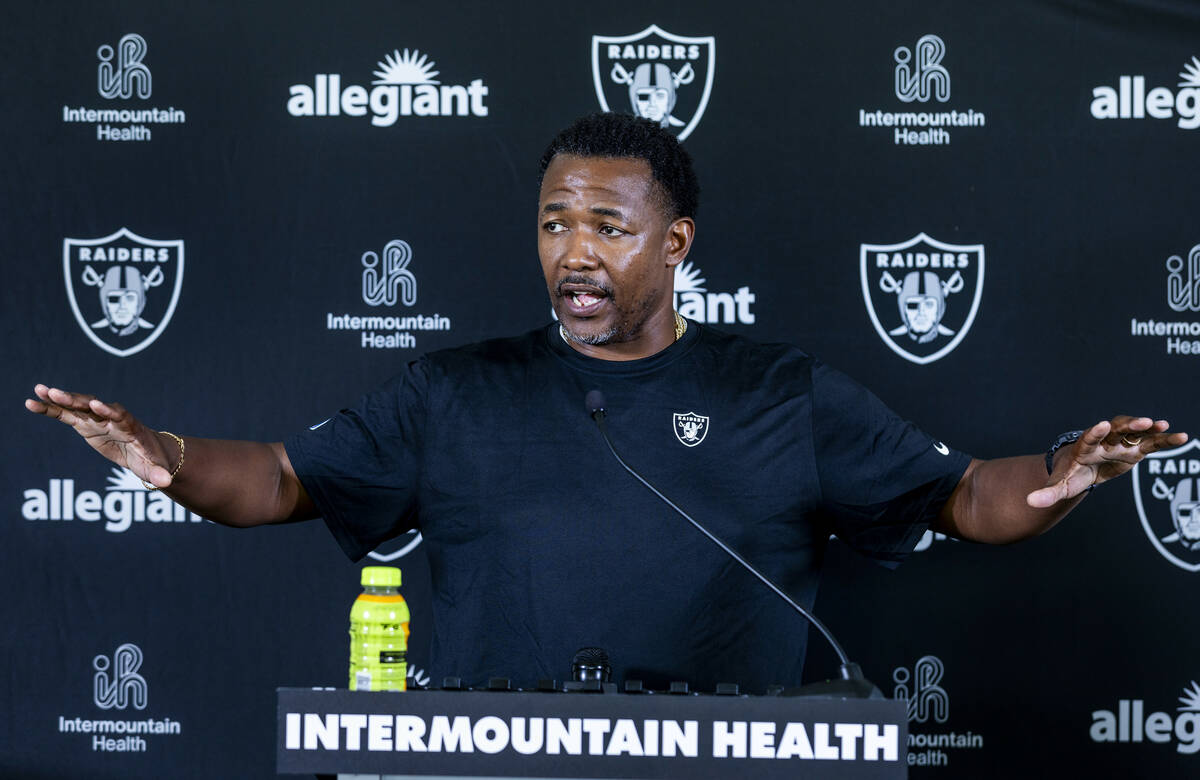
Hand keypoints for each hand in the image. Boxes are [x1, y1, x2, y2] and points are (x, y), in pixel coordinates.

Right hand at [24, 384, 177, 488]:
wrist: (147, 450)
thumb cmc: (152, 459)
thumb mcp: (155, 468)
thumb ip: (158, 474)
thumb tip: (166, 482)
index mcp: (130, 427)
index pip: (119, 416)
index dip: (108, 411)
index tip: (96, 405)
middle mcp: (112, 418)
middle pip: (94, 406)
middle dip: (77, 400)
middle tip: (57, 393)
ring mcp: (97, 419)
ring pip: (78, 406)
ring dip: (60, 399)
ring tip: (39, 390)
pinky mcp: (85, 424)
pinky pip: (66, 415)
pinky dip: (51, 409)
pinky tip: (32, 403)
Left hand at [1026, 416, 1188, 507]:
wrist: (1082, 466)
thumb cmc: (1070, 473)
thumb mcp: (1060, 485)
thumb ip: (1048, 493)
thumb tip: (1030, 502)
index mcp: (1084, 447)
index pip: (1089, 438)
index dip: (1095, 432)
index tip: (1100, 425)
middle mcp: (1104, 440)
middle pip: (1116, 429)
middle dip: (1128, 425)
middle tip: (1142, 422)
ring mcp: (1120, 442)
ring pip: (1135, 432)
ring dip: (1149, 429)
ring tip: (1163, 426)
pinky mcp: (1135, 449)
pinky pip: (1151, 443)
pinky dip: (1165, 440)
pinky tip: (1182, 437)